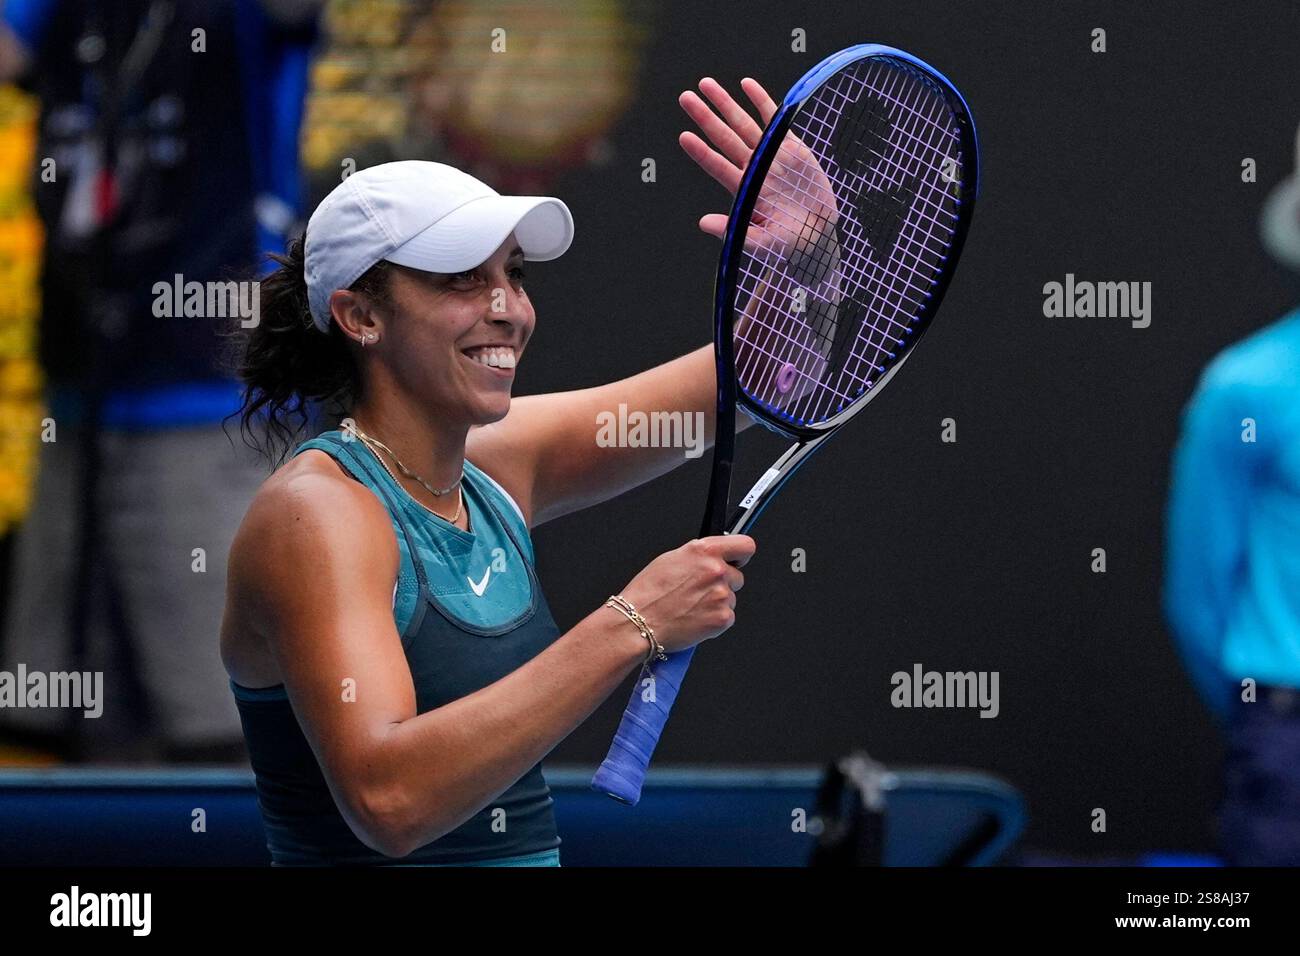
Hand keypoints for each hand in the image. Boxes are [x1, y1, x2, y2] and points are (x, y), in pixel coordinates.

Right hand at [617, 535, 756, 653]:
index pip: (745, 545)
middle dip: (723, 584)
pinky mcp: (722, 618)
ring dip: (716, 603)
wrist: (638, 623)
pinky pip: (727, 617)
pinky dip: (714, 620)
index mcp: (704, 551)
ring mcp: (721, 595)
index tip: (737, 560)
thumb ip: (698, 556)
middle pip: (737, 576)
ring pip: (730, 598)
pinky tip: (694, 619)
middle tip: (700, 592)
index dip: (741, 555)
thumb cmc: (647, 593)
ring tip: (691, 607)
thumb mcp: (670, 559)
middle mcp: (716, 570)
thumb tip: (710, 558)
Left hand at [678, 77, 839, 260]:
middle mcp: (752, 168)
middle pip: (724, 138)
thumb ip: (734, 231)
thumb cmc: (788, 244)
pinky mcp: (791, 148)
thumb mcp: (762, 242)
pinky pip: (774, 120)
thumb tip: (702, 223)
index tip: (684, 136)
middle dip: (705, 117)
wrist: (817, 236)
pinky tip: (746, 84)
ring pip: (743, 124)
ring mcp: (770, 155)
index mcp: (743, 190)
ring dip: (725, 103)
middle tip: (684, 97)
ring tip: (705, 84)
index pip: (717, 166)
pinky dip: (761, 101)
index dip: (701, 152)